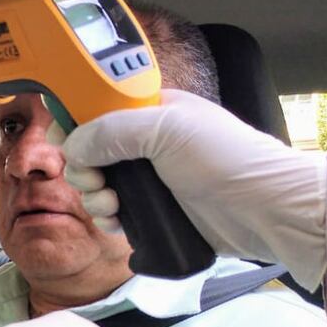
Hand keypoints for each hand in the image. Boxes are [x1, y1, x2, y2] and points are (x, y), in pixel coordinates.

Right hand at [62, 89, 326, 289]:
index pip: (96, 106)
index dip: (74, 120)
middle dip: (82, 165)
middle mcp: (145, 141)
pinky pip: (112, 211)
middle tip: (94, 178)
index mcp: (149, 109)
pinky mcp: (151, 209)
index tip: (62, 139)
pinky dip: (108, 216)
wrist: (263, 210)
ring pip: (96, 182)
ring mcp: (147, 177)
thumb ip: (110, 130)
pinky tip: (119, 220)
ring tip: (112, 204)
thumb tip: (71, 146)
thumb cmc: (224, 158)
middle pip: (88, 149)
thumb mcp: (166, 128)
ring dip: (93, 195)